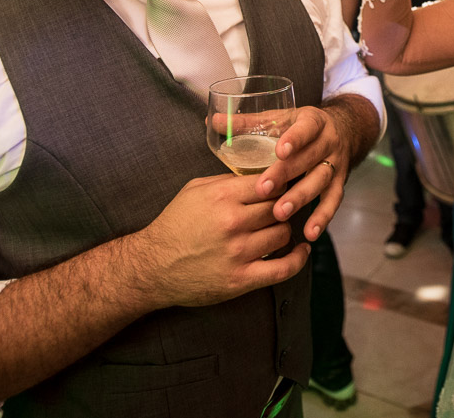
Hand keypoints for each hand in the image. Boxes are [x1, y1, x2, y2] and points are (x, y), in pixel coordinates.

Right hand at [129, 174, 308, 307]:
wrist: (151, 267)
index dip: (280, 184)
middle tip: (280, 208)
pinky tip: (302, 250)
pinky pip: (283, 268)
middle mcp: (233, 223)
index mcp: (222, 197)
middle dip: (282, 207)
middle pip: (279, 207)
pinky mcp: (241, 279)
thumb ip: (228, 180)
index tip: (283, 186)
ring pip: (283, 234)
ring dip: (282, 230)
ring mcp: (238, 252)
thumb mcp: (195, 190)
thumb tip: (261, 174)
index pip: (271, 183)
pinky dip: (298, 259)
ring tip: (276, 228)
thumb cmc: (174, 225)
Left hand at [258, 105, 350, 239]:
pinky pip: (333, 202)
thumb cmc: (301, 127)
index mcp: (314, 121)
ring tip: (280, 214)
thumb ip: (249, 123)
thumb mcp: (281, 119)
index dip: (294, 139)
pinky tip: (309, 232)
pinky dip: (322, 218)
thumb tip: (212, 120)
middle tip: (264, 189)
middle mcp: (328, 142)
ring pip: (321, 181)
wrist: (344, 130)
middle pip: (310, 158)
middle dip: (287, 174)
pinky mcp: (340, 183)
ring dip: (301, 198)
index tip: (279, 151)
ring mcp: (336, 164)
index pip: (306, 128)